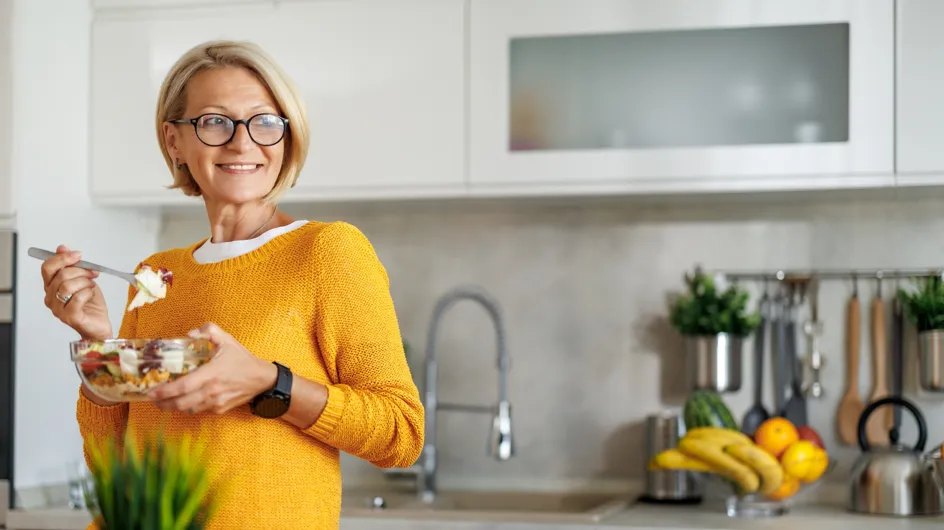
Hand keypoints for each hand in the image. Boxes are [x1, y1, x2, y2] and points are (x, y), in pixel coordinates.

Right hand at [41, 245, 112, 340]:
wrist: (99, 324)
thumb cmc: (90, 304)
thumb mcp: (83, 279)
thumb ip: (72, 265)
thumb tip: (61, 248)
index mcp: (51, 287)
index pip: (47, 268)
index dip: (62, 258)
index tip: (78, 255)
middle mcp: (51, 298)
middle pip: (60, 275)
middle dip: (81, 270)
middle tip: (93, 273)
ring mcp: (58, 309)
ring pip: (67, 286)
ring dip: (84, 282)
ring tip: (92, 285)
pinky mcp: (70, 317)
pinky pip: (77, 298)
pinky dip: (87, 292)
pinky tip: (91, 294)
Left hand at [148, 323, 276, 414]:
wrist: (262, 379)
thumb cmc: (242, 359)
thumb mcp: (227, 340)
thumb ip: (208, 331)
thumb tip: (189, 334)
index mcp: (211, 373)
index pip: (182, 386)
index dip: (164, 391)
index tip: (151, 393)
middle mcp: (211, 391)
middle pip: (180, 403)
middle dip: (163, 404)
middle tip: (152, 399)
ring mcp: (216, 402)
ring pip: (188, 409)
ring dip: (174, 407)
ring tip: (165, 401)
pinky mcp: (220, 409)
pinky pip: (200, 410)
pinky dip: (190, 407)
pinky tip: (186, 400)